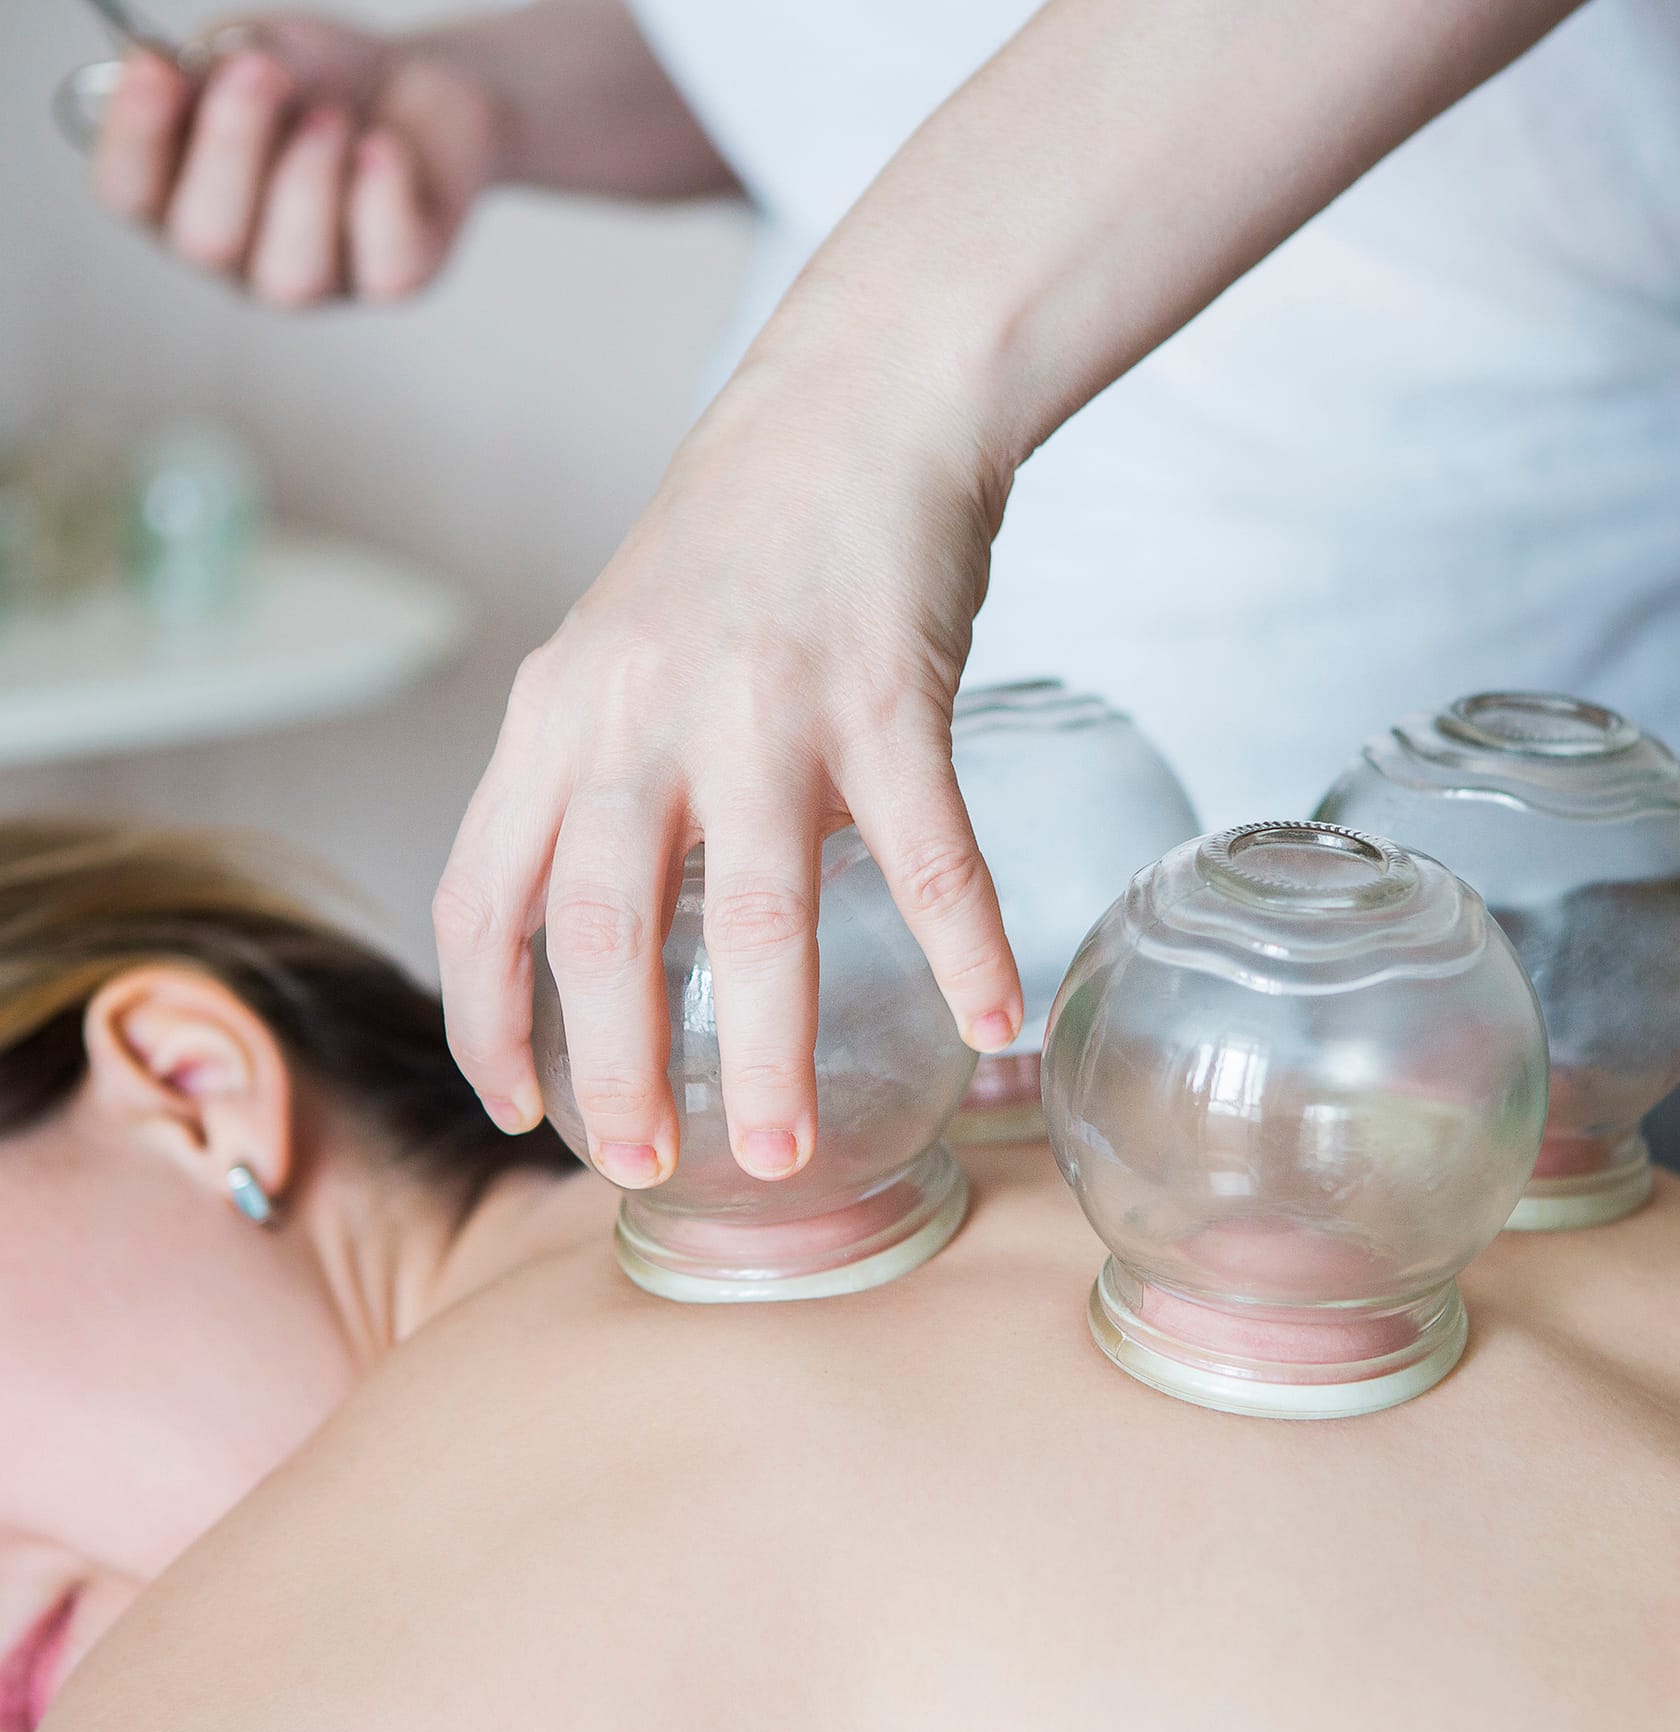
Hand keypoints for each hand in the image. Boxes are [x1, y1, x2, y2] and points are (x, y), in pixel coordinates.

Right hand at [89, 16, 501, 305]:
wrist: (416, 86)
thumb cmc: (317, 80)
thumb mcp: (253, 51)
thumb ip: (210, 73)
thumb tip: (167, 76)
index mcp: (176, 195)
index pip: (127, 191)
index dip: (135, 136)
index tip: (157, 67)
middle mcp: (237, 255)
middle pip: (206, 239)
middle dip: (231, 146)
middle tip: (264, 70)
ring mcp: (315, 281)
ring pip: (292, 274)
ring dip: (308, 179)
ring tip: (332, 114)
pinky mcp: (392, 281)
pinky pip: (384, 265)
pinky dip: (383, 195)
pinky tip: (383, 144)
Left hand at [434, 353, 1024, 1187]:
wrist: (851, 407)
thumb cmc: (736, 551)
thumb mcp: (616, 657)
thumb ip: (597, 783)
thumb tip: (615, 945)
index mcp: (556, 713)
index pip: (480, 897)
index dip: (484, 1021)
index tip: (518, 1110)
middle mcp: (637, 712)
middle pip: (595, 925)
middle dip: (610, 1069)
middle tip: (640, 1169)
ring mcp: (762, 703)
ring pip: (754, 911)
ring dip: (767, 1046)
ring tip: (780, 1150)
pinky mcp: (885, 692)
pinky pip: (929, 848)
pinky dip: (964, 942)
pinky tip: (992, 1018)